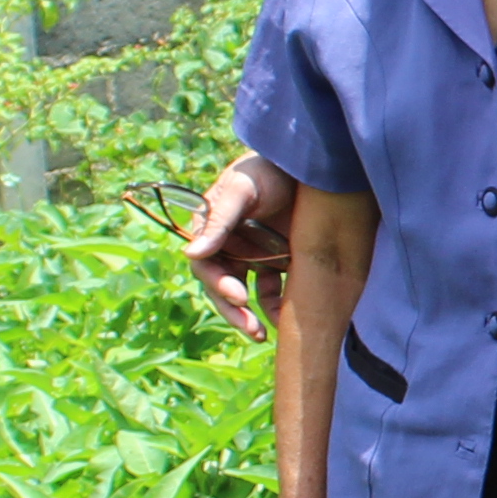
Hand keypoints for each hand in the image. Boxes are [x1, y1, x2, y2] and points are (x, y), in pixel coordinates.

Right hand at [188, 153, 295, 339]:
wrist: (307, 162)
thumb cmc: (267, 169)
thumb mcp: (241, 190)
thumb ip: (218, 220)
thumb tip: (190, 254)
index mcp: (211, 228)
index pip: (206, 265)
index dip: (218, 284)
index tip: (238, 297)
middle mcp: (228, 245)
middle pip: (223, 286)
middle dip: (234, 311)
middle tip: (252, 330)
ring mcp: (253, 254)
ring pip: (246, 295)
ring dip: (251, 317)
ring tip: (263, 335)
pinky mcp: (278, 260)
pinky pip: (272, 291)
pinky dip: (276, 307)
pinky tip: (285, 321)